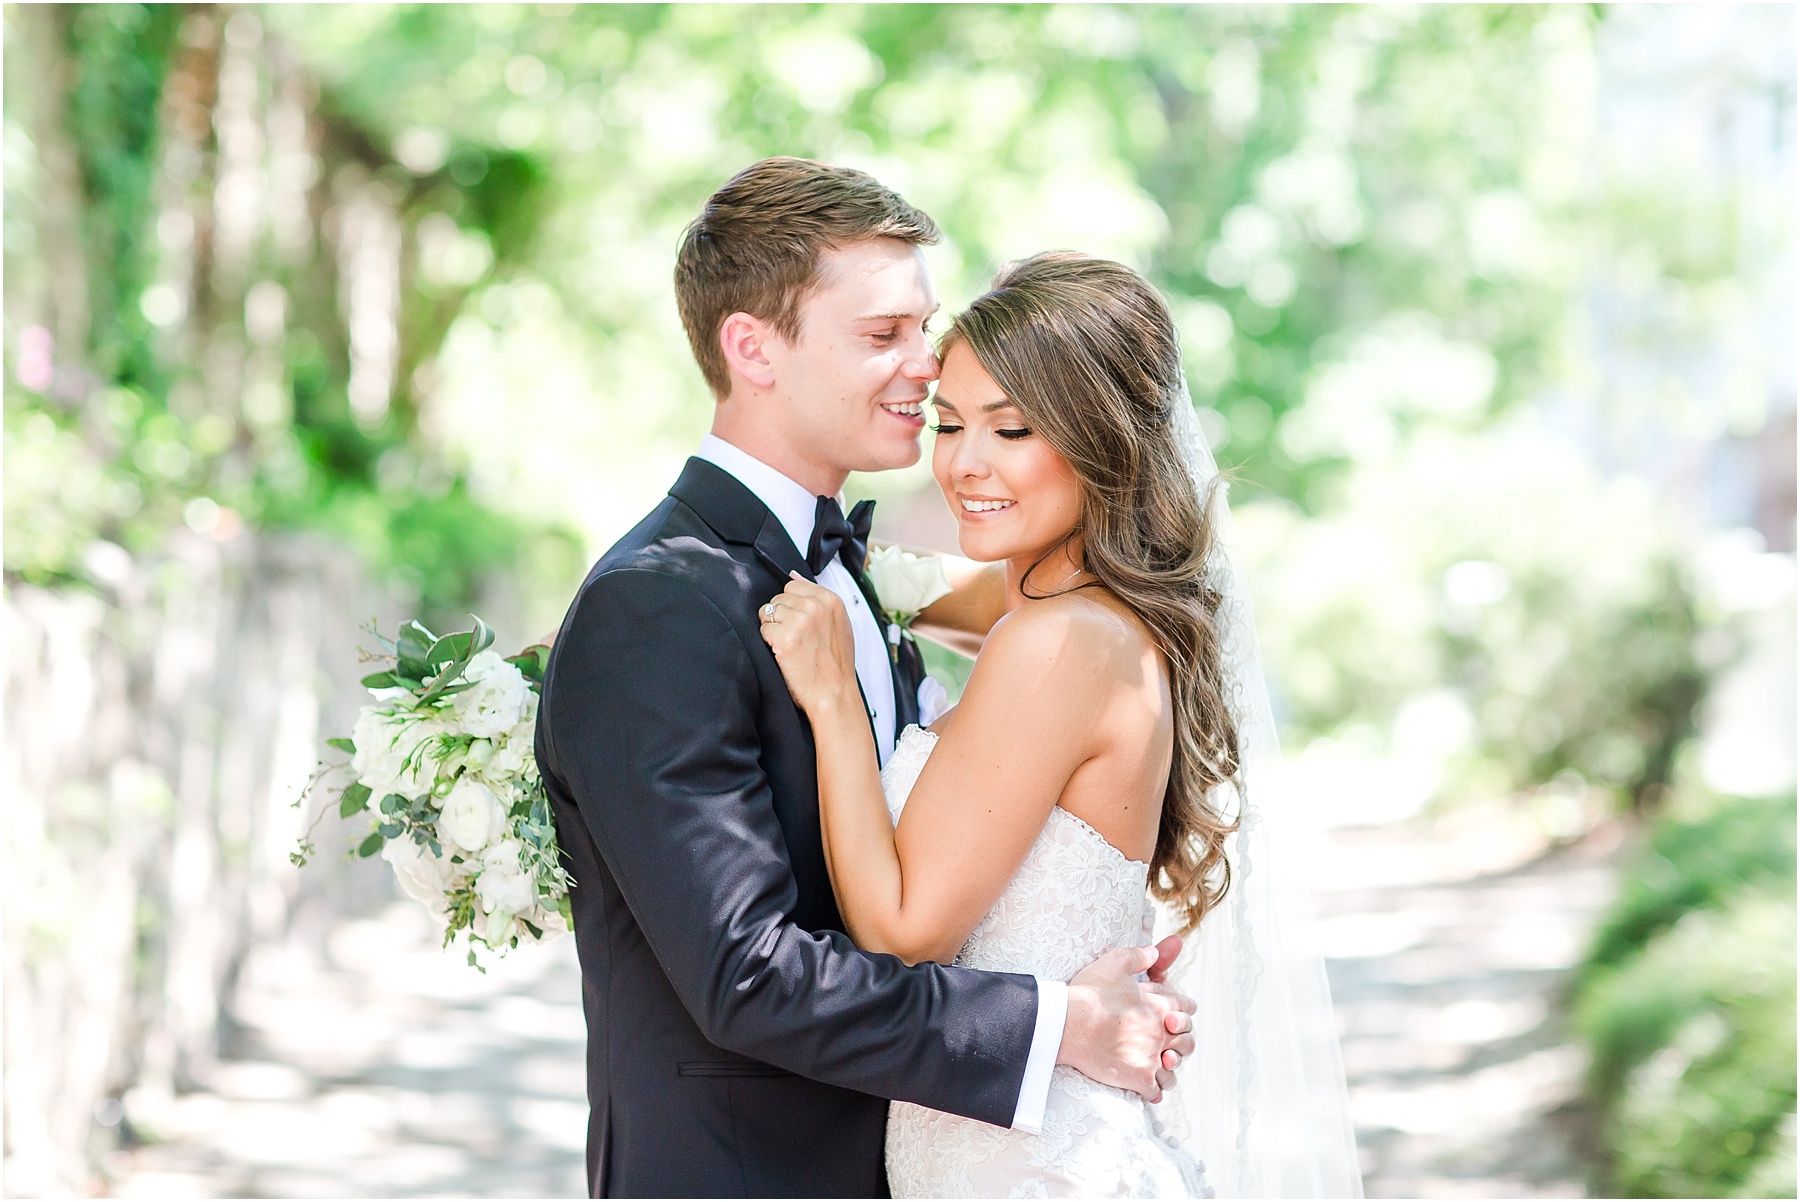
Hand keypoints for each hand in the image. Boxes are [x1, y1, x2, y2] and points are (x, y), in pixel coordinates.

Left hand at [757, 574, 859, 716]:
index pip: (794, 585)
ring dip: (773, 629)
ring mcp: (799, 621)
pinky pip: (763, 630)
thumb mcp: (838, 623)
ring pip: (768, 612)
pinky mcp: (784, 638)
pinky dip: (769, 643)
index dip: (792, 605)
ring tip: (791, 646)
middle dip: (781, 616)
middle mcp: (815, 606)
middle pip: (779, 598)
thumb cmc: (835, 664)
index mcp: (831, 600)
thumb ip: (817, 598)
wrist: (834, 693)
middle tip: (795, 638)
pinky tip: (785, 654)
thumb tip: (793, 574)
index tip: (798, 622)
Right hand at [1059, 942, 1196, 1102]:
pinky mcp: (1138, 1078)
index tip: (1176, 1015)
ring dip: (1168, 1069)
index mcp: (1159, 1006)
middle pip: (1187, 1041)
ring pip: (1173, 1070)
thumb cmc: (1089, 993)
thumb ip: (1138, 956)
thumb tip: (1154, 950)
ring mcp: (1151, 1057)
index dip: (1184, 1010)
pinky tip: (1146, 1088)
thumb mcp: (1114, 962)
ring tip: (1159, 1069)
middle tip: (1169, 1044)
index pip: (1187, 1008)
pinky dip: (1153, 1090)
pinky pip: (1156, 1091)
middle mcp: (1161, 1032)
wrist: (1068, 1024)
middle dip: (1181, 1041)